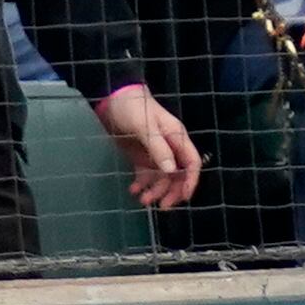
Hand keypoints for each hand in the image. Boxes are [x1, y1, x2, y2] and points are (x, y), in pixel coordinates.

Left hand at [96, 85, 203, 209]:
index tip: (183, 197)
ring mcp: (155, 152)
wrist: (112, 98)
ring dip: (155, 190)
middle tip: (160, 206)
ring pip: (161, 177)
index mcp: (177, 138)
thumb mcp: (145, 127)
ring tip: (142, 200)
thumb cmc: (133, 107)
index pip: (192, 163)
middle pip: (177, 174)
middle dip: (171, 191)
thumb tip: (171, 170)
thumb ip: (158, 148)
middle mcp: (170, 147)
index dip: (190, 181)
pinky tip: (133, 190)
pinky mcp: (141, 155)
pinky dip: (142, 184)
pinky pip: (146, 174)